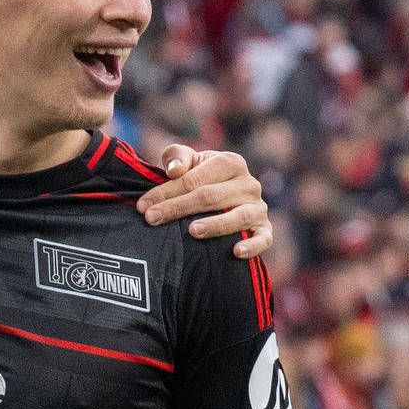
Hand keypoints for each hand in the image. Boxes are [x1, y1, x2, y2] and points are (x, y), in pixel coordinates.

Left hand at [143, 143, 274, 259]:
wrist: (224, 198)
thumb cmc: (200, 178)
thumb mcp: (188, 161)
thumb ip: (177, 156)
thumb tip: (175, 171)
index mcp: (230, 162)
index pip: (195, 178)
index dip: (167, 191)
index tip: (143, 206)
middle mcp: (249, 183)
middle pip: (210, 196)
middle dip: (178, 208)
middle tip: (152, 220)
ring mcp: (259, 207)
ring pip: (237, 217)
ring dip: (215, 225)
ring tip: (192, 231)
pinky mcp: (265, 229)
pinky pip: (264, 239)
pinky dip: (253, 246)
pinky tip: (236, 252)